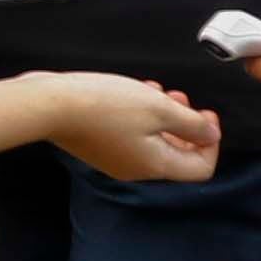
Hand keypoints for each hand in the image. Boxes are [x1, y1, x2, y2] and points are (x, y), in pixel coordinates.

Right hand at [42, 72, 226, 182]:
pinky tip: (134, 93)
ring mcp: (116, 160)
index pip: (201, 168)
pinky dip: (142, 117)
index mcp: (156, 165)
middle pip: (178, 156)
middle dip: (187, 125)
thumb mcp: (159, 108)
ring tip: (158, 90)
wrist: (50, 105)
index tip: (205, 113)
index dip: (211, 142)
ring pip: (154, 142)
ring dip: (164, 117)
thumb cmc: (106, 105)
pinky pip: (132, 137)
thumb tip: (210, 135)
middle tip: (182, 98)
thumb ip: (191, 124)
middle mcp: (137, 170)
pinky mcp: (99, 147)